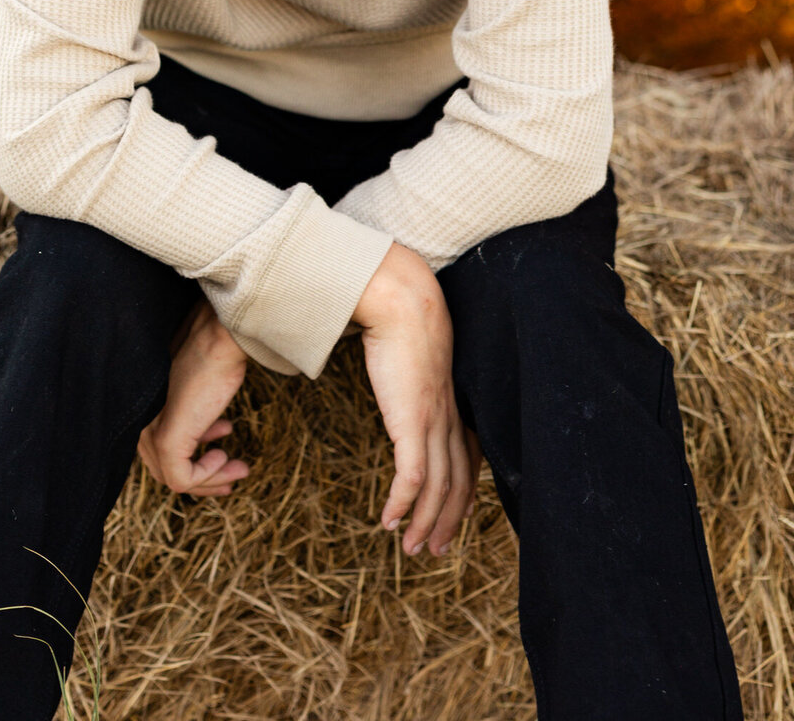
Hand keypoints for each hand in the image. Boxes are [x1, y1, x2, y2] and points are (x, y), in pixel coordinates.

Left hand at [138, 300, 250, 497]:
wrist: (218, 341)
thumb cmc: (211, 357)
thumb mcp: (195, 390)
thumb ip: (189, 409)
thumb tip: (202, 433)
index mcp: (145, 410)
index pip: (158, 452)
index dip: (192, 459)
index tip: (223, 453)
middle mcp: (140, 422)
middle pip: (165, 469)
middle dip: (205, 477)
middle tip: (237, 470)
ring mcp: (151, 432)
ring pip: (174, 478)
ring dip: (211, 478)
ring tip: (240, 467)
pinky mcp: (166, 441)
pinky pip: (182, 479)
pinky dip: (207, 475)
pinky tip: (223, 455)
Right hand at [353, 242, 479, 556]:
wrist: (404, 305)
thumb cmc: (405, 325)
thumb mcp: (416, 360)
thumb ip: (414, 380)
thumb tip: (403, 385)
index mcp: (454, 407)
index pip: (468, 464)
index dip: (462, 497)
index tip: (450, 519)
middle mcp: (450, 421)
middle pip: (458, 485)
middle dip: (446, 522)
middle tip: (430, 550)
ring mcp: (434, 424)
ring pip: (438, 490)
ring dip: (423, 523)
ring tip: (408, 547)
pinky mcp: (413, 423)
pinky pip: (412, 477)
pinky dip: (401, 504)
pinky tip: (387, 520)